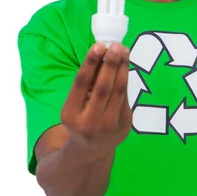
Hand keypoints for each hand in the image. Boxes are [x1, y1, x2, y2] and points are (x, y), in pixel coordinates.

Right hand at [60, 43, 130, 158]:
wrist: (91, 150)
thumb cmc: (82, 118)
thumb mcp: (75, 105)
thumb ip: (87, 84)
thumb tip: (101, 53)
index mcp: (71, 115)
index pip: (81, 85)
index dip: (91, 64)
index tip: (98, 46)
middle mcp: (89, 122)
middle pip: (103, 88)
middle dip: (111, 64)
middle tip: (116, 45)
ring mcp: (109, 125)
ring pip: (119, 91)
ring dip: (123, 68)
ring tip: (124, 51)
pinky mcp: (124, 125)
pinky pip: (125, 97)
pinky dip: (125, 79)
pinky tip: (125, 65)